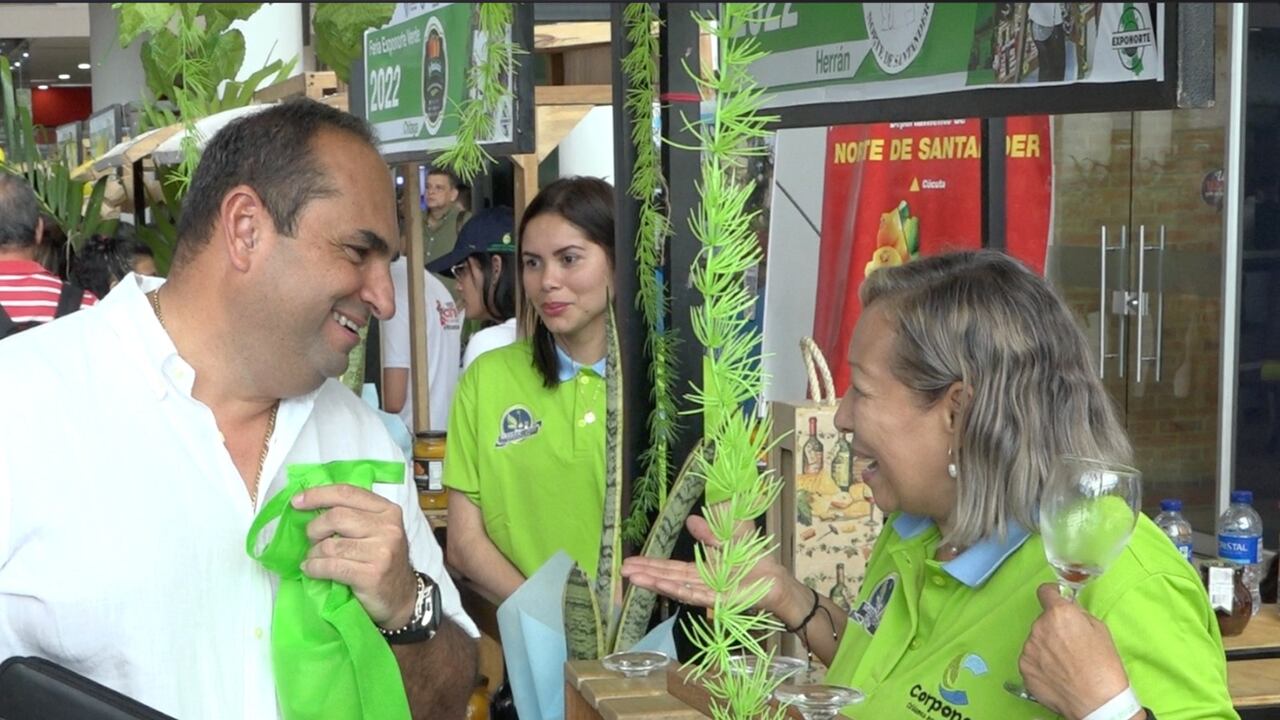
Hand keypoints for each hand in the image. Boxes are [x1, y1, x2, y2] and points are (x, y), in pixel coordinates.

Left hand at [294, 484, 416, 628]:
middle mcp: (388, 528)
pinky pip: (331, 566)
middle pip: (336, 517)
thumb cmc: (382, 560)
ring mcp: (381, 552)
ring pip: (330, 545)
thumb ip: (354, 514)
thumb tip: (311, 505)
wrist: (402, 596)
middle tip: (312, 540)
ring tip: (314, 558)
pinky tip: (311, 569)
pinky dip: (314, 568)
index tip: (297, 501)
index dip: (318, 495)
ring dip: (314, 553)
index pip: (347, 493)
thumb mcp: (377, 530)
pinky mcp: (371, 575)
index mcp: (388, 510)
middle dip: (315, 528)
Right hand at [620, 515, 806, 622]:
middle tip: (622, 571)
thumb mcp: (731, 537)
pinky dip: (677, 590)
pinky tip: (660, 585)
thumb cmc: (756, 561)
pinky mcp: (719, 601)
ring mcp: (708, 593)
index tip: (631, 561)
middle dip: (646, 574)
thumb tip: (690, 519)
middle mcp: (701, 583)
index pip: (672, 568)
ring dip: (655, 582)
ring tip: (633, 578)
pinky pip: (695, 595)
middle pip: (669, 577)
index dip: (652, 564)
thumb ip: (712, 531)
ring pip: (676, 587)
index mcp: (702, 570)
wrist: (777, 580)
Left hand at [1019, 583, 1133, 719]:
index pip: (1045, 591)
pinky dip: (1040, 664)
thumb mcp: (1100, 629)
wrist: (1097, 701)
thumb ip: (1078, 614)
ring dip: (1046, 646)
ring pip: (1036, 640)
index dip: (1052, 594)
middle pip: (1043, 621)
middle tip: (1070, 645)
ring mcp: (1029, 648)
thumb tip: (1068, 607)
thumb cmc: (1104, 666)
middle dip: (1053, 628)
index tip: (1055, 599)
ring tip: (1064, 664)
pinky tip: (1056, 674)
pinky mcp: (1024, 667)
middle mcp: (1039, 627)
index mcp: (1059, 613)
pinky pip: (1031, 658)